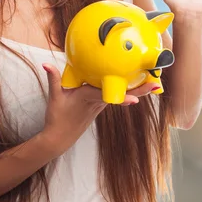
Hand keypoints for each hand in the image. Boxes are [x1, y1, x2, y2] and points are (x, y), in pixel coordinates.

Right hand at [40, 64, 158, 155]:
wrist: (58, 138)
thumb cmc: (57, 118)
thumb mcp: (54, 97)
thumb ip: (53, 78)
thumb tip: (45, 64)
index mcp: (88, 98)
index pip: (107, 96)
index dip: (122, 97)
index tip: (136, 99)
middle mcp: (98, 102)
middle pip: (121, 94)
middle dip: (139, 91)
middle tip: (155, 85)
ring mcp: (100, 105)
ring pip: (120, 95)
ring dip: (136, 90)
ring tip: (152, 83)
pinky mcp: (99, 106)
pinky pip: (114, 97)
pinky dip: (124, 91)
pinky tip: (133, 85)